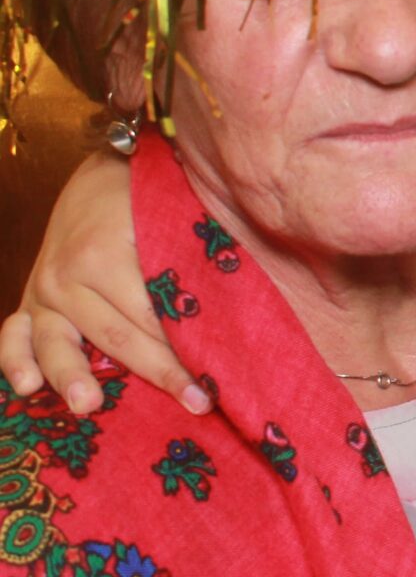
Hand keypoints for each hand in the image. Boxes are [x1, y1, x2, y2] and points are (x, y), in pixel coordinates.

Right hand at [1, 155, 203, 414]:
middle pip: (116, 337)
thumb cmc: (151, 199)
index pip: (151, 316)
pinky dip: (15, 361)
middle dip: (160, 372)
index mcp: (103, 255)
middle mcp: (66, 276)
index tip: (219, 379)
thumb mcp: (171, 223)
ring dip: (74, 378)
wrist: (107, 171)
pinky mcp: (30, 300)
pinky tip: (27, 388)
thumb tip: (233, 315)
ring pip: (59, 344)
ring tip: (89, 405)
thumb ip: (188, 266)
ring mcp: (43, 290)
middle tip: (197, 403)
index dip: (187, 349)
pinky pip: (14, 335)